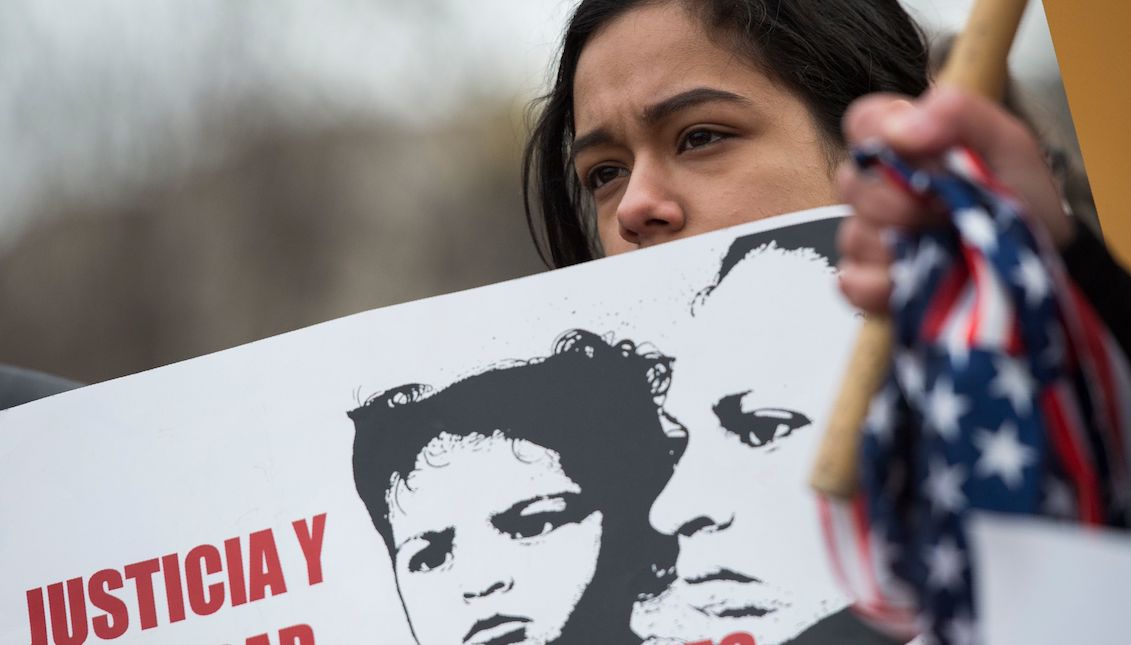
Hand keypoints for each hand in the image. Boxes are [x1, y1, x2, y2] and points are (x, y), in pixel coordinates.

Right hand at [836, 85, 1073, 313]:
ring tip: (944, 249)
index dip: (878, 134)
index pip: (862, 123)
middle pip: (853, 184)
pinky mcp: (869, 282)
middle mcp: (879, 187)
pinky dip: (883, 286)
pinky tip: (918, 282)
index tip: (921, 152)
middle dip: (902, 202)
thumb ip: (957, 114)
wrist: (1044, 257)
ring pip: (854, 236)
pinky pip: (854, 283)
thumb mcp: (1006, 142)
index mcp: (905, 144)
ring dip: (901, 246)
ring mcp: (870, 235)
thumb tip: (902, 127)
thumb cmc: (1022, 196)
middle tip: (948, 210)